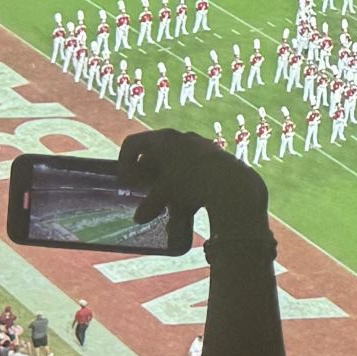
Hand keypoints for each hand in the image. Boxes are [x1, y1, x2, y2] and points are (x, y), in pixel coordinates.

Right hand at [119, 128, 265, 238]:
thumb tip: (139, 218)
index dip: (124, 162)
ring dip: (165, 172)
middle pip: (153, 149)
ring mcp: (198, 142)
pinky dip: (183, 173)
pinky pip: (191, 159)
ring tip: (164, 192)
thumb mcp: (166, 195)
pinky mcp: (214, 152)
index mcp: (162, 140)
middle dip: (145, 169)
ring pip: (173, 155)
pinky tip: (186, 189)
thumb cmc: (191, 184)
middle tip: (143, 186)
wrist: (231, 183)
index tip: (126, 182)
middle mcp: (179, 137)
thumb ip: (151, 204)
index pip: (132, 144)